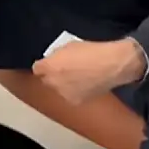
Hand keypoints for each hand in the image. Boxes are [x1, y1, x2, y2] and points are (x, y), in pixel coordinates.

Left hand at [31, 39, 146, 104]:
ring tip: (79, 78)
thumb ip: (56, 55)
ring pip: (58, 90)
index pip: (37, 69)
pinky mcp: (75, 102)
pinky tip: (86, 85)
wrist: (111, 65)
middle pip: (46, 80)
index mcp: (48, 67)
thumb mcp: (69, 46)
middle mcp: (52, 82)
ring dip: (64, 85)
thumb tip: (52, 60)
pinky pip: (70, 96)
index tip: (51, 64)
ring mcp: (63, 94)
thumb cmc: (91, 51)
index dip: (45, 66)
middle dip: (53, 76)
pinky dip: (75, 92)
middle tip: (66, 71)